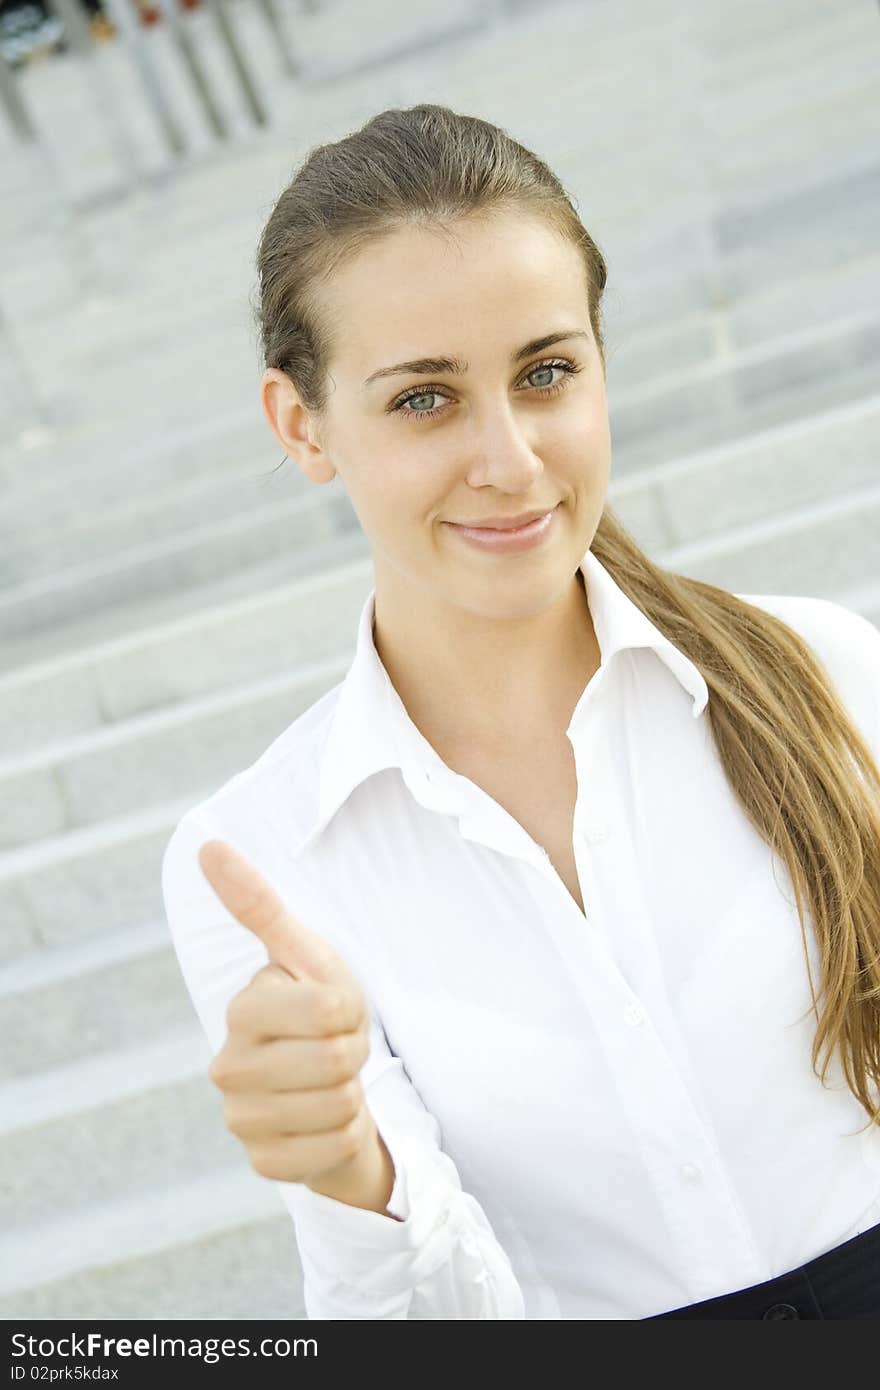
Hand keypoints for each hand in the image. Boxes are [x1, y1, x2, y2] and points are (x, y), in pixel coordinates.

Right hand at [198, 839, 380, 1193]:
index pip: (329, 1012)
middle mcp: (227, 1066)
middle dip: (354, 1053)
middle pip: (336, 1062)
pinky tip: (326, 1124)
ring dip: (353, 1094)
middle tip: (337, 1049)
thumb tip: (208, 844)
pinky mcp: (263, 1164)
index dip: (351, 1010)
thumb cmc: (319, 1010)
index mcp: (242, 1010)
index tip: (337, 1011)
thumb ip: (259, 904)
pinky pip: (331, 1152)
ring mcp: (241, 1119)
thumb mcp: (305, 954)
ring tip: (333, 1082)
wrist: (330, 1084)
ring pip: (337, 1107)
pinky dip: (345, 1138)